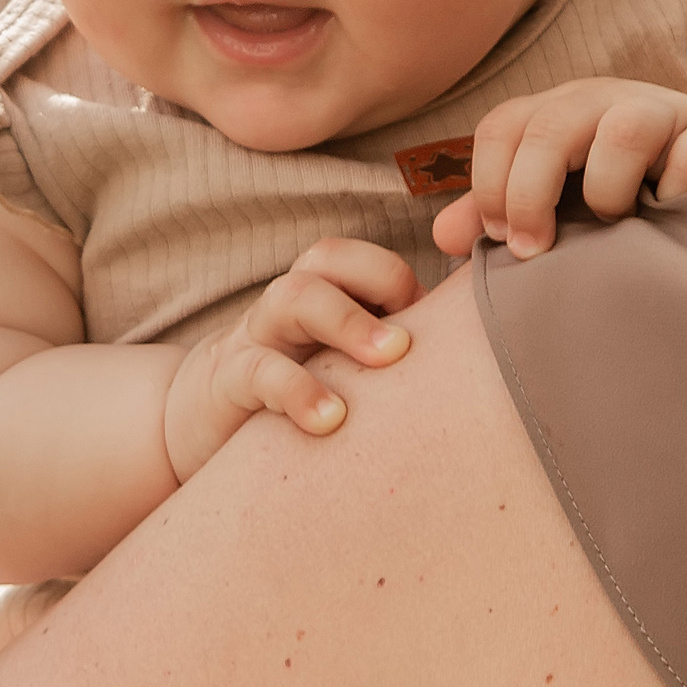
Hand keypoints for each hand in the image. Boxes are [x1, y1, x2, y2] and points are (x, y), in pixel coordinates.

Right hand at [162, 238, 423, 483]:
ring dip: (345, 322)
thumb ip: (394, 350)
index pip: (358, 257)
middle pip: (325, 259)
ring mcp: (256, 339)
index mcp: (321, 295)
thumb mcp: (343, 367)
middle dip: (377, 280)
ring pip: (291, 298)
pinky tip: (331, 420)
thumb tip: (485, 349)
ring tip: (388, 358)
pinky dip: (297, 391)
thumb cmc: (300, 394)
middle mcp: (289, 305)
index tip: (434, 324)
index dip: (398, 276)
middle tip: (417, 333)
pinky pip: (258, 371)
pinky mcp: (227, 384)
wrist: (201, 428)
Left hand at [431, 79, 686, 259]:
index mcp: (556, 111)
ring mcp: (661, 113)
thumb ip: (497, 212)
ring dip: (606, 190)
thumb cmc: (619, 186)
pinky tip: (667, 220)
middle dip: (529, 195)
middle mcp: (602, 101)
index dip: (488, 185)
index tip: (500, 239)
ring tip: (613, 223)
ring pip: (623, 130)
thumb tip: (443, 238)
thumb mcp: (556, 195)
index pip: (501, 127)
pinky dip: (675, 197)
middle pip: (549, 128)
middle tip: (533, 250)